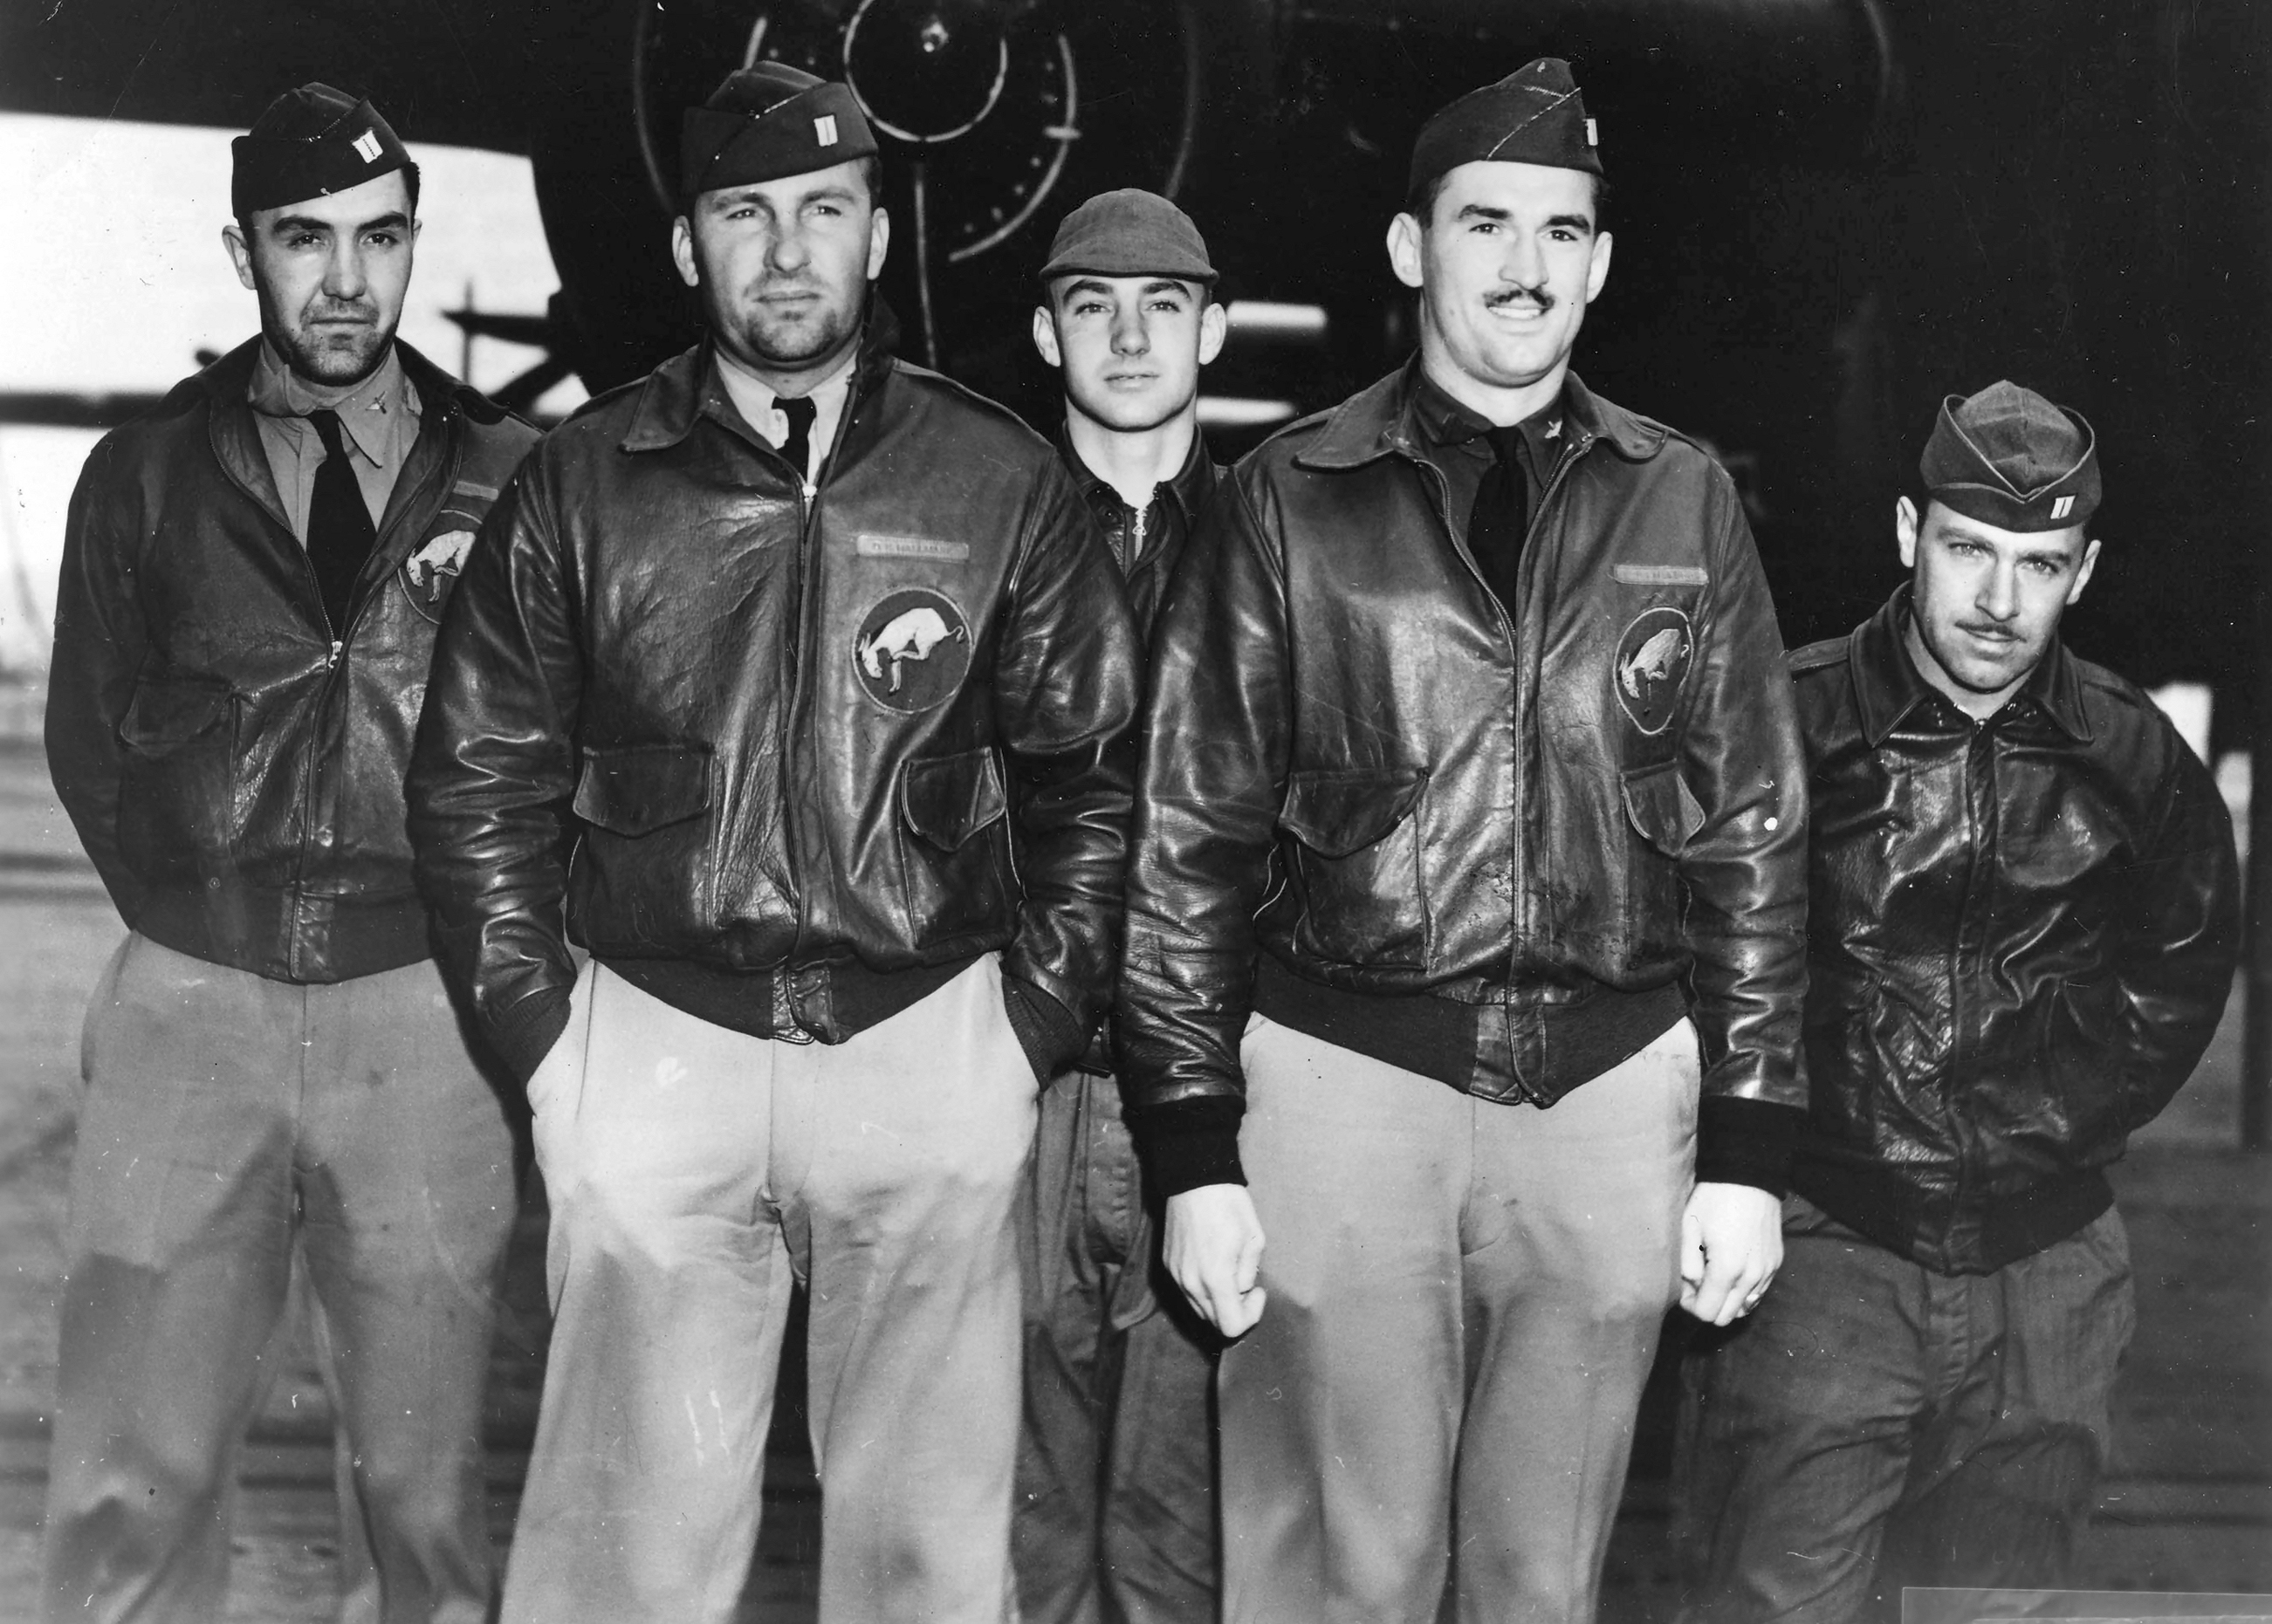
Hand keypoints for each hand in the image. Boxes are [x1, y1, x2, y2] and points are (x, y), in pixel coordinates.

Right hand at [1163, 1183, 1267, 1337]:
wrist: (1194, 1179)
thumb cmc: (1229, 1205)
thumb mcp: (1254, 1239)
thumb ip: (1249, 1273)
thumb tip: (1241, 1289)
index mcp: (1215, 1278)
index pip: (1232, 1327)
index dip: (1251, 1316)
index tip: (1258, 1291)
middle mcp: (1190, 1283)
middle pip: (1214, 1322)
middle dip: (1235, 1309)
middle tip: (1247, 1284)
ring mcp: (1175, 1275)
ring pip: (1199, 1309)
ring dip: (1218, 1302)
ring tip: (1230, 1273)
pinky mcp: (1168, 1265)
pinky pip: (1187, 1292)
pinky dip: (1203, 1289)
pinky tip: (1213, 1264)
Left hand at [1679, 1181, 1783, 1325]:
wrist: (1749, 1177)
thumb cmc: (1714, 1199)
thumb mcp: (1690, 1228)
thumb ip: (1687, 1265)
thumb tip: (1690, 1288)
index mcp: (1727, 1269)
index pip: (1707, 1313)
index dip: (1690, 1305)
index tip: (1685, 1287)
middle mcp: (1751, 1277)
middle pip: (1726, 1317)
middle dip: (1707, 1306)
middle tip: (1697, 1283)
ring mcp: (1767, 1272)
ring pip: (1744, 1309)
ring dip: (1726, 1301)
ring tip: (1714, 1276)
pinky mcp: (1776, 1264)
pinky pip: (1759, 1294)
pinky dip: (1743, 1293)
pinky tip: (1732, 1273)